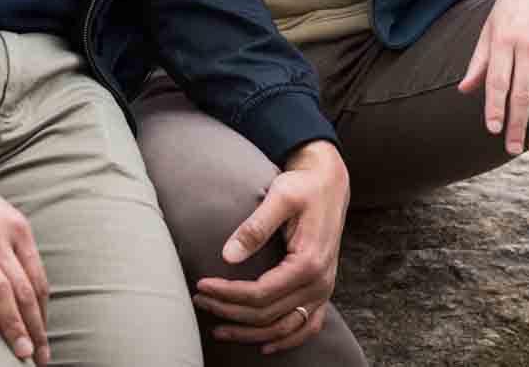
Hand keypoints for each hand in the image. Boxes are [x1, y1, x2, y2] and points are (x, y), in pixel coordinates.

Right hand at [0, 148, 50, 361]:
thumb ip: (11, 245)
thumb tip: (25, 285)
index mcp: (15, 228)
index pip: (36, 280)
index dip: (42, 314)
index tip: (44, 339)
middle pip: (22, 289)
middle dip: (33, 328)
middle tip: (38, 357)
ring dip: (11, 325)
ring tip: (18, 352)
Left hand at [191, 140, 349, 355]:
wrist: (329, 183)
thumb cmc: (303, 186)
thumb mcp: (280, 196)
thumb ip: (254, 226)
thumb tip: (227, 255)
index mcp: (308, 263)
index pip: (259, 293)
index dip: (227, 294)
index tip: (200, 285)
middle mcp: (319, 283)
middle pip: (267, 314)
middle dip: (229, 311)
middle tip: (199, 300)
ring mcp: (324, 291)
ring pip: (284, 328)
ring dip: (250, 333)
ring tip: (219, 328)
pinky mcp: (323, 291)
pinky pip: (307, 327)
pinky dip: (287, 341)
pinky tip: (264, 346)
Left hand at [458, 0, 528, 154]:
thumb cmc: (514, 4)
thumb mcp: (491, 26)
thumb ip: (479, 60)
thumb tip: (464, 90)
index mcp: (504, 40)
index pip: (497, 82)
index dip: (495, 108)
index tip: (493, 131)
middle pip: (523, 94)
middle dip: (518, 125)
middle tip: (514, 149)